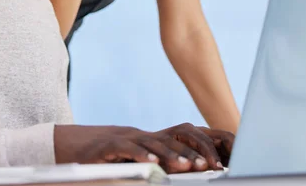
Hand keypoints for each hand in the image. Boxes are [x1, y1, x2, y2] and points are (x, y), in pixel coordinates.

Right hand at [54, 123, 233, 173]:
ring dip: (171, 155)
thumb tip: (195, 168)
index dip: (200, 148)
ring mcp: (129, 139)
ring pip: (153, 144)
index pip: (183, 139)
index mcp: (156, 140)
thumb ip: (169, 164)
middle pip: (172, 141)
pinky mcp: (111, 146)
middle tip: (206, 166)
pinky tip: (152, 163)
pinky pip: (128, 148)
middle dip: (191, 153)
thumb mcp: (148, 160)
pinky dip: (141, 154)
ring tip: (186, 166)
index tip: (216, 164)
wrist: (89, 149)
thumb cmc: (122, 159)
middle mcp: (145, 137)